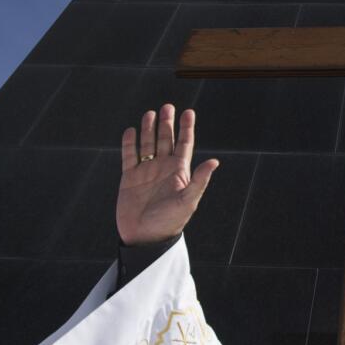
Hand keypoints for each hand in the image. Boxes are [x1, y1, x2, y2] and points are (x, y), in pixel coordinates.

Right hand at [116, 104, 217, 245]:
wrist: (144, 238)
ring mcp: (146, 171)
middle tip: (168, 106)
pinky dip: (129, 143)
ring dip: (149, 129)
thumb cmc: (169, 222)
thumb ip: (199, 180)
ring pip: (148, 144)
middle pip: (166, 140)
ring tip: (150, 113)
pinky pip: (129, 156)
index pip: (184, 144)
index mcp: (179, 172)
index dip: (186, 128)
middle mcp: (163, 168)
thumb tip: (215, 162)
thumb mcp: (187, 201)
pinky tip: (131, 130)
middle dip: (167, 123)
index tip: (188, 112)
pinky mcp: (129, 177)